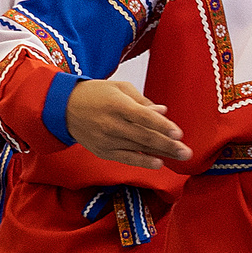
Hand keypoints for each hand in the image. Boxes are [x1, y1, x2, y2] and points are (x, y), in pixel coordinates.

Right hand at [65, 78, 188, 168]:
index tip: (178, 133)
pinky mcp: (102, 151)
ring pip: (138, 148)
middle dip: (168, 145)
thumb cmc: (96, 94)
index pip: (143, 117)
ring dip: (161, 153)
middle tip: (186, 152)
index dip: (161, 126)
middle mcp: (111, 123)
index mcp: (117, 104)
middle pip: (144, 136)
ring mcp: (106, 139)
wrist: (64, 108)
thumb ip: (142, 101)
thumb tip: (163, 112)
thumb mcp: (119, 88)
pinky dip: (143, 162)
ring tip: (180, 156)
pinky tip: (159, 163)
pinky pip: (126, 158)